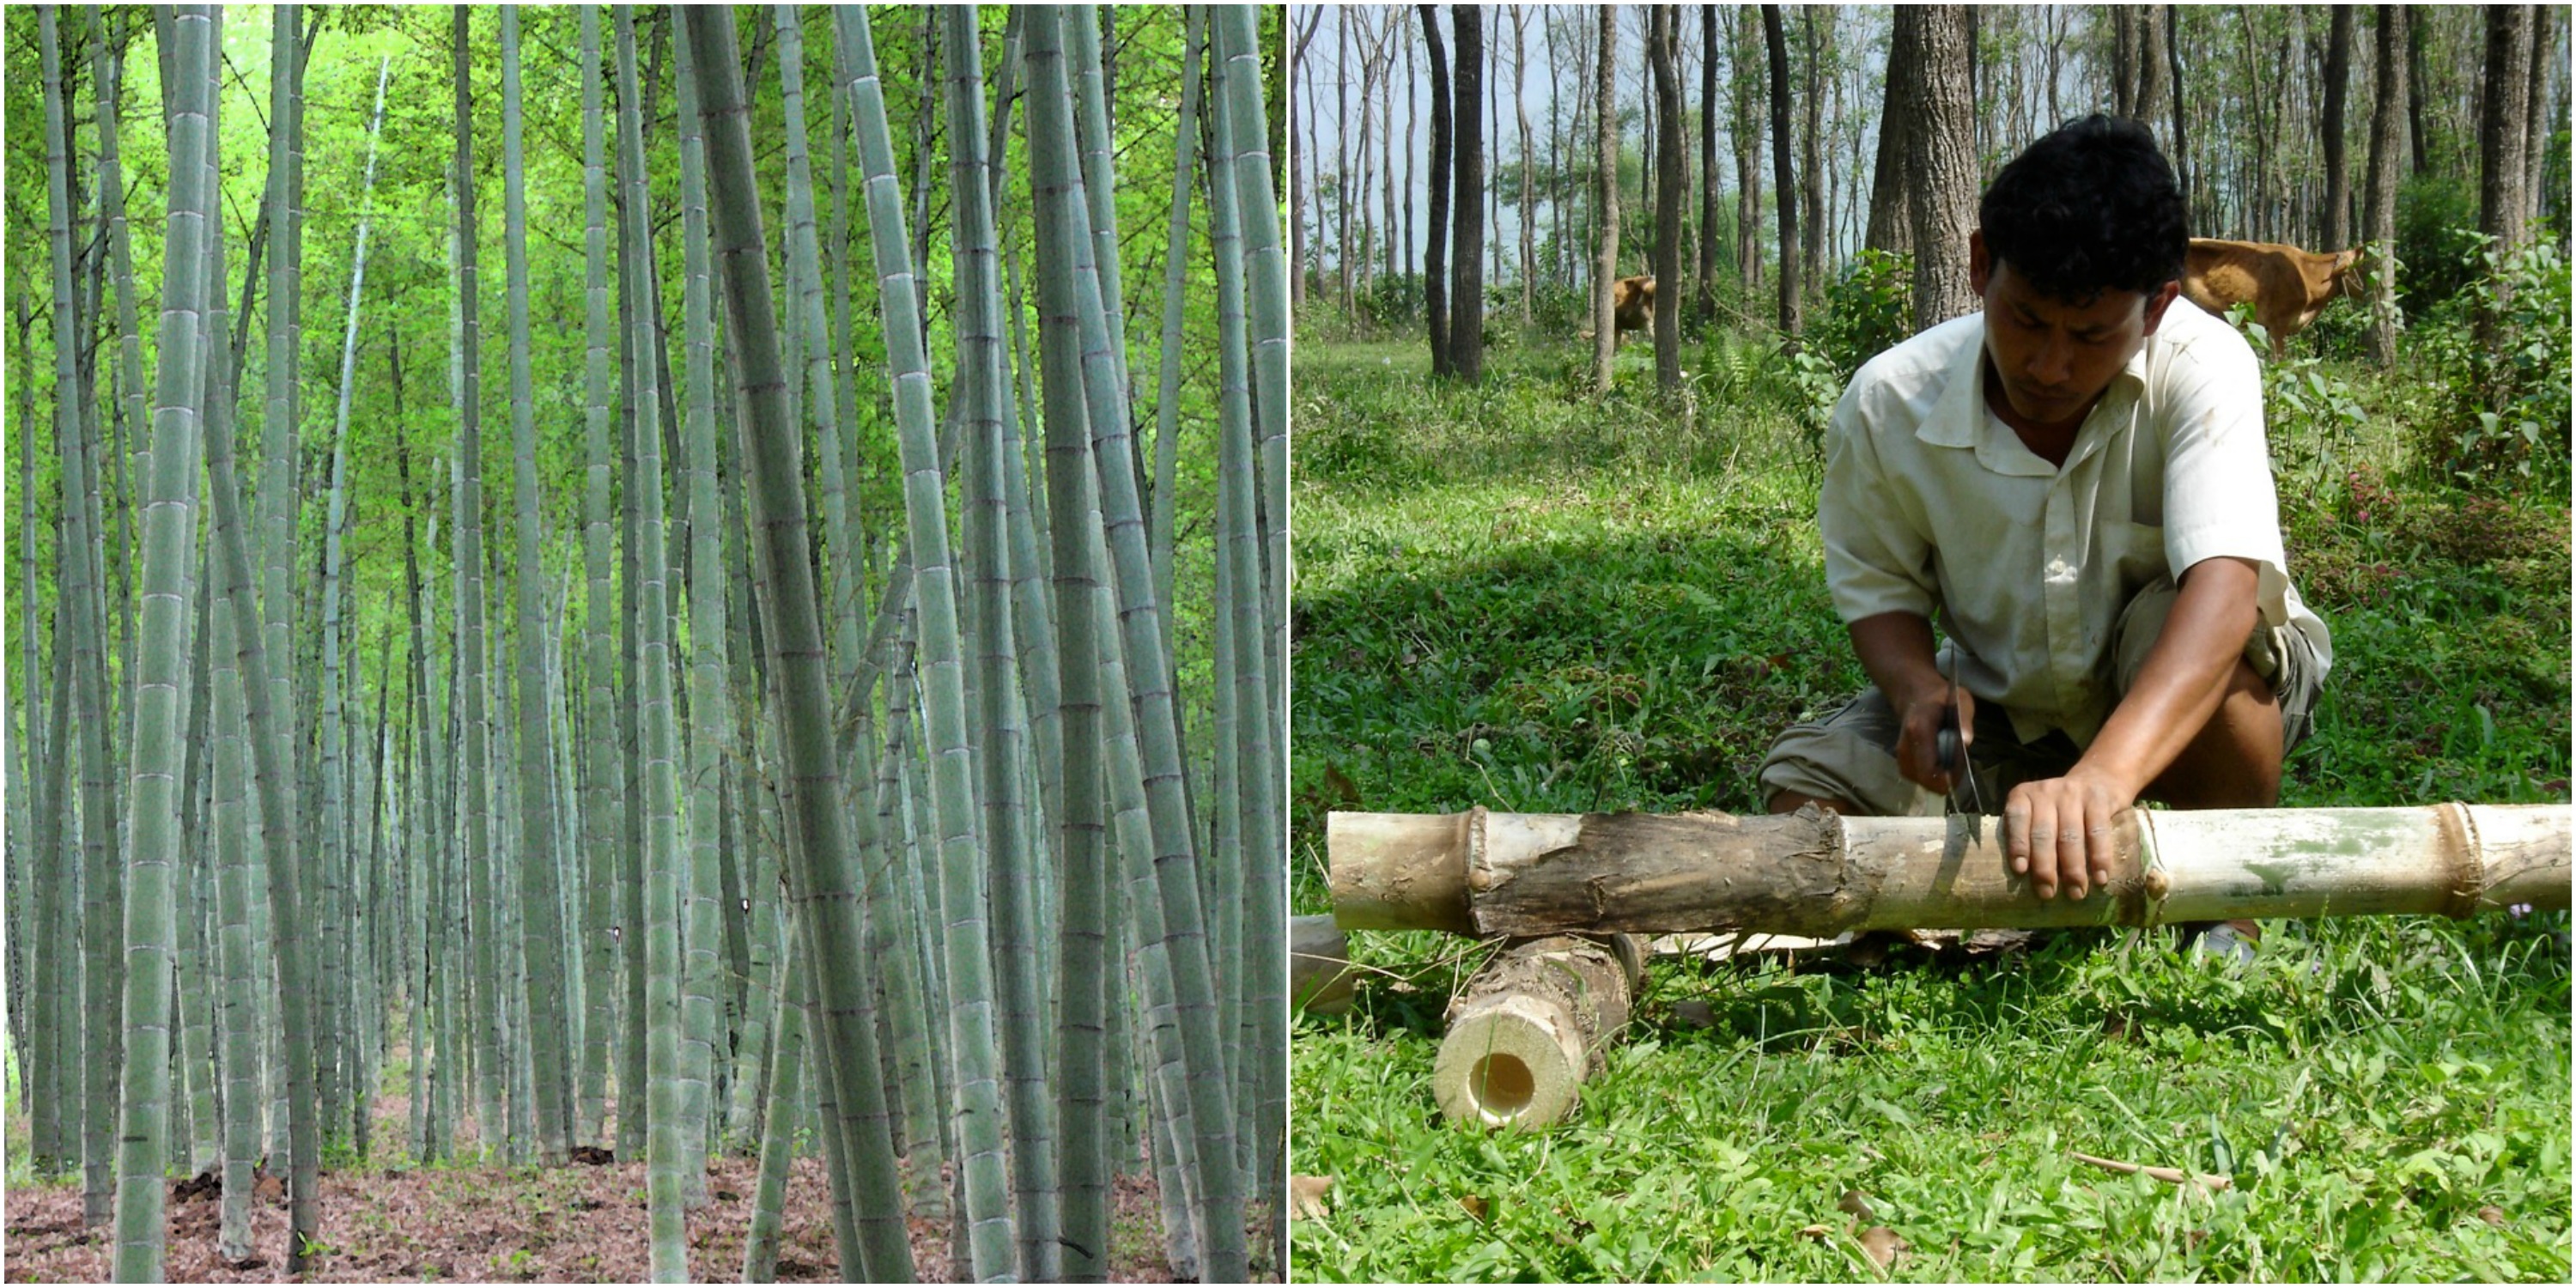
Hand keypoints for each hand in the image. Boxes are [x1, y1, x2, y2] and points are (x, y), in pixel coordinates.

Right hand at [1893, 683, 1972, 793]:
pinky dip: (1930, 776)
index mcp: (1919, 731)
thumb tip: (1967, 741)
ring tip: (1951, 766)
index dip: (1947, 779)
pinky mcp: (1902, 759)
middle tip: (1959, 770)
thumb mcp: (1960, 701)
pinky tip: (1941, 765)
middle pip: (1924, 780)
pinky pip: (1917, 776)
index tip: (1962, 772)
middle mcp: (1905, 746)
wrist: (1916, 695)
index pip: (1928, 769)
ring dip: (1938, 780)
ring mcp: (1901, 754)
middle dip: (1945, 781)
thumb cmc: (1942, 698)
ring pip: (1920, 781)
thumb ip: (1964, 720)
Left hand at [2001, 768, 2129, 900]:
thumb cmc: (2060, 810)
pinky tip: (2100, 878)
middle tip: (2048, 893)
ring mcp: (2072, 793)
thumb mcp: (2039, 813)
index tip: (2020, 871)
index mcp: (2023, 796)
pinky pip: (2098, 832)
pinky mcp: (2098, 799)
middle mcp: (2045, 791)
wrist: (2099, 779)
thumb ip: (2030, 836)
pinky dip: (2099, 857)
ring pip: (2070, 836)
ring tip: (2076, 893)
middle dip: (2044, 868)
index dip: (2017, 845)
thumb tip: (2024, 883)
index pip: (2016, 820)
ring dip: (2073, 869)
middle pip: (2043, 833)